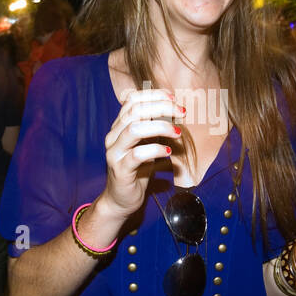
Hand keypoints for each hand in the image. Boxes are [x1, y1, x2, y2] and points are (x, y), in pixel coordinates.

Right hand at [98, 88, 181, 216]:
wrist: (121, 199)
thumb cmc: (137, 170)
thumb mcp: (147, 144)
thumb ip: (154, 128)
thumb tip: (175, 110)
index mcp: (119, 127)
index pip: (132, 101)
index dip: (153, 95)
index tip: (173, 98)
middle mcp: (113, 136)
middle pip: (135, 112)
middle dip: (161, 108)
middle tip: (182, 113)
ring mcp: (115, 153)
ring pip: (134, 130)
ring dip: (160, 127)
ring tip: (178, 133)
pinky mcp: (120, 170)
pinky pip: (137, 155)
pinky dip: (155, 150)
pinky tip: (168, 152)